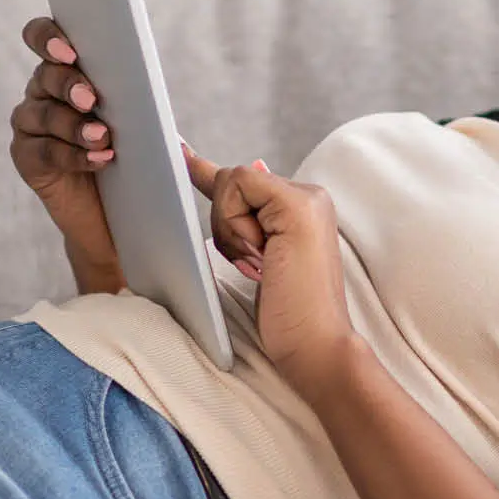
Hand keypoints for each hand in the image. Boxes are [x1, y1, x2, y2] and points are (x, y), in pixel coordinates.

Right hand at [11, 17, 121, 289]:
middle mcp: (42, 92)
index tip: (69, 50)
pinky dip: (72, 155)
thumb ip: (138, 101)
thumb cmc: (132, 157)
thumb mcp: (141, 122)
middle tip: (91, 99)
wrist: (118, 213)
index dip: (49, 37)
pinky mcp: (27, 160)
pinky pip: (43, 152)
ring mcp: (30, 126)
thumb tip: (151, 96)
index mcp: (66, 70)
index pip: (44, 37)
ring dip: (73, 125)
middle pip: (45, 75)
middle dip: (68, 84)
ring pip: (42, 113)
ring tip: (103, 138)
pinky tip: (99, 160)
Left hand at [184, 146, 358, 390]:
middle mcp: (310, 196)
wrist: (317, 344)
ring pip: (233, 181)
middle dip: (224, 223)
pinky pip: (240, 185)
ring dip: (230, 229)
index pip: (245, 183)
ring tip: (261, 266)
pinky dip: (235, 222)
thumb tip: (222, 179)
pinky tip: (260, 254)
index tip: (181, 153)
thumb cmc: (289, 316)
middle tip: (253, 264)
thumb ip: (247, 223)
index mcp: (302, 208)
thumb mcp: (260, 261)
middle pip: (234, 181)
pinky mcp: (297, 206)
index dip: (208, 173)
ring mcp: (307, 198)